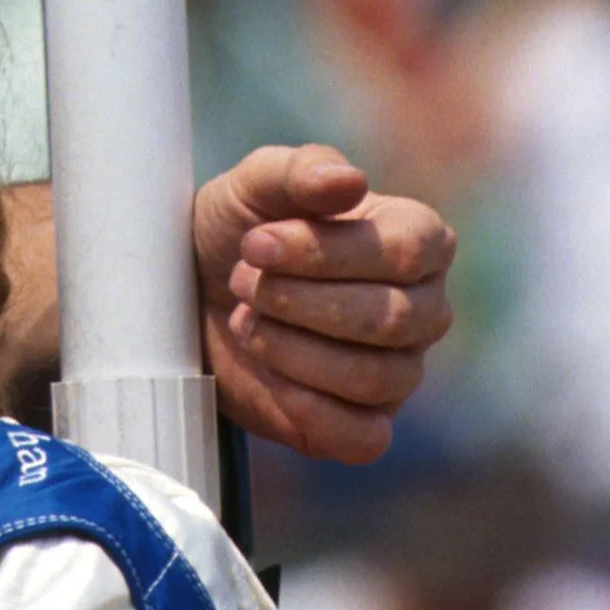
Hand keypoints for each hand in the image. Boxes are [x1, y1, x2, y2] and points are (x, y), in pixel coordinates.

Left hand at [193, 145, 454, 462]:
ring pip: (378, 377)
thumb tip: (348, 182)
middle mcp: (423, 308)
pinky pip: (364, 437)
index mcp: (418, 241)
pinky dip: (312, 412)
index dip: (326, 252)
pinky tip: (270, 380)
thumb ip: (299, 171)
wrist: (187, 295)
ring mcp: (398, 369)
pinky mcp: (361, 424)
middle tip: (241, 282)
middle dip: (299, 300)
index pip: (407, 252)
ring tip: (246, 320)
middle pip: (392, 318)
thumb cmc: (235, 232)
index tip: (256, 243)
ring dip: (294, 350)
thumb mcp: (252, 186)